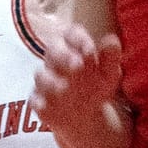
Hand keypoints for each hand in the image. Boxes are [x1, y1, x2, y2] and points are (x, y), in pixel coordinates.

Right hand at [32, 24, 131, 147]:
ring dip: (52, 81)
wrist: (85, 114)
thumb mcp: (109, 73)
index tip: (90, 51)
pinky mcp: (38, 100)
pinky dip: (40, 102)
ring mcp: (45, 79)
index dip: (78, 39)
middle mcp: (56, 60)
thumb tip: (112, 41)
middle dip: (62, 55)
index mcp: (73, 48)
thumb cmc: (96, 85)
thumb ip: (111, 57)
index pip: (71, 34)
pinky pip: (35, 99)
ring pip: (41, 75)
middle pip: (52, 49)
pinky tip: (49, 106)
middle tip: (77, 65)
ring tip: (65, 89)